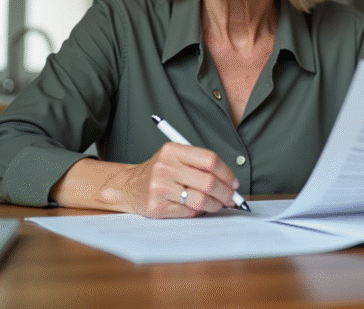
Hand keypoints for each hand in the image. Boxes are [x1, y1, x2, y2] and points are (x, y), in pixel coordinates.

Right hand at [50, 143, 240, 217]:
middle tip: (232, 198)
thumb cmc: (160, 172)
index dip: (227, 173)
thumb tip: (230, 183)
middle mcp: (165, 167)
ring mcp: (159, 187)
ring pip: (200, 199)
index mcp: (172, 150)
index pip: (210, 160)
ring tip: (219, 205)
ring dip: (216, 205)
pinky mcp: (157, 206)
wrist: (129, 186)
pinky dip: (199, 212)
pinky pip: (188, 212)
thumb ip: (201, 165)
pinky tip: (199, 208)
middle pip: (208, 182)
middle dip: (225, 193)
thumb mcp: (176, 158)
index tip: (234, 183)